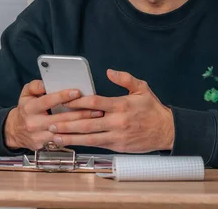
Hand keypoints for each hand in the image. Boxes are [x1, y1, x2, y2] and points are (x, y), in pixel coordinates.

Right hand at [4, 79, 103, 150]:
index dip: (63, 96)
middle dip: (80, 114)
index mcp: (29, 108)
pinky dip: (75, 136)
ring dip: (81, 126)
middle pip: (60, 118)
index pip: (47, 101)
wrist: (15, 130)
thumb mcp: (26, 94)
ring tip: (95, 120)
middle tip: (96, 109)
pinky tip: (87, 131)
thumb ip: (35, 86)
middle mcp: (33, 123)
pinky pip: (62, 140)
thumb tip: (46, 83)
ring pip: (63, 132)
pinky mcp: (43, 145)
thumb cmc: (25, 109)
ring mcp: (39, 136)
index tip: (77, 92)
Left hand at [48, 70, 174, 152]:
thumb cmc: (152, 108)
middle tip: (51, 123)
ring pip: (89, 137)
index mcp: (121, 105)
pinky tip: (71, 142)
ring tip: (54, 136)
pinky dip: (82, 144)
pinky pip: (96, 145)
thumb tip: (109, 72)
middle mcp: (117, 122)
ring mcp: (116, 136)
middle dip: (67, 123)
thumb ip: (125, 78)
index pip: (94, 103)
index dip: (77, 102)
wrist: (167, 131)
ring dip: (70, 137)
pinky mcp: (117, 146)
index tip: (63, 101)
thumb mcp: (142, 88)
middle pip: (87, 123)